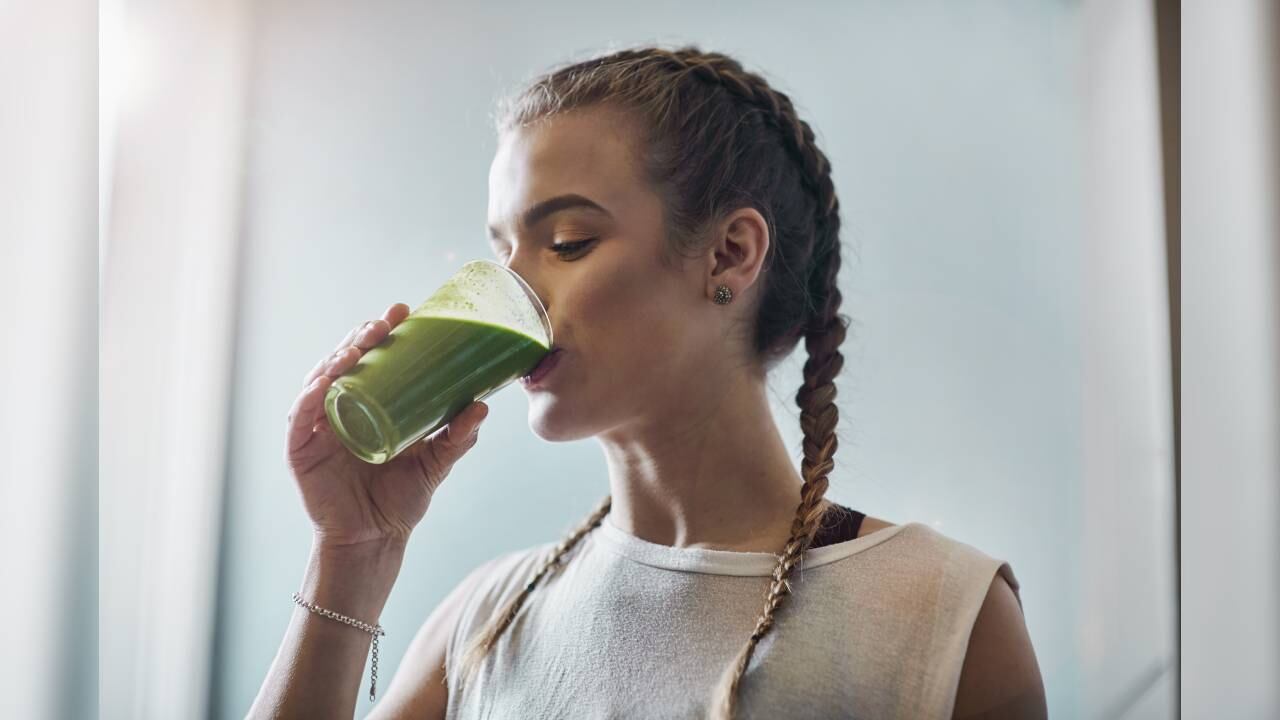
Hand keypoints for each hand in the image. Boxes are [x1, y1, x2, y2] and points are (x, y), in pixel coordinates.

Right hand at [284, 302, 488, 547]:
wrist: (375, 540)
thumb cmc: (401, 500)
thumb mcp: (435, 463)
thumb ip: (458, 437)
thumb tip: (483, 406)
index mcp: (369, 404)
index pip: (373, 359)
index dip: (384, 332)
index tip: (404, 310)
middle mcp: (340, 408)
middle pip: (345, 361)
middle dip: (361, 337)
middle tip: (384, 323)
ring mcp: (317, 427)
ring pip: (320, 380)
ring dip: (336, 358)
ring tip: (358, 347)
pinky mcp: (300, 449)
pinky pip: (300, 416)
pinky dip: (309, 397)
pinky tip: (324, 383)